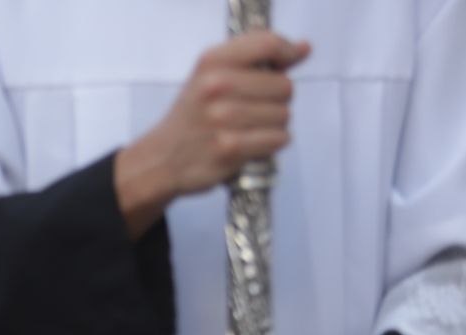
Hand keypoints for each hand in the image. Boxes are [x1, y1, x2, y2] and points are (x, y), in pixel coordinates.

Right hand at [115, 31, 309, 233]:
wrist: (162, 159)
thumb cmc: (193, 115)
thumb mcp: (210, 73)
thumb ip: (254, 56)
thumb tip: (304, 49)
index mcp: (211, 62)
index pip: (268, 45)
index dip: (289, 52)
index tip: (292, 61)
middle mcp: (216, 86)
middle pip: (284, 86)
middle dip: (276, 99)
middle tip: (253, 109)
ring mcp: (222, 119)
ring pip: (284, 115)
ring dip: (274, 125)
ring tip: (249, 129)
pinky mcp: (230, 148)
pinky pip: (278, 139)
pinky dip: (271, 144)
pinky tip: (252, 144)